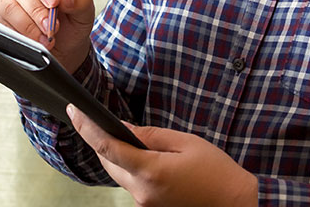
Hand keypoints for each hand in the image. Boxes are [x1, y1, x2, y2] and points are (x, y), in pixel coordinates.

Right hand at [0, 0, 95, 72]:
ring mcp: (5, 1)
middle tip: (52, 27)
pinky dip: (19, 36)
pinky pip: (1, 25)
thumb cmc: (70, 22)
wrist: (62, 49)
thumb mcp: (84, 10)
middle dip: (36, 10)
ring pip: (8, 7)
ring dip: (28, 26)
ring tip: (46, 39)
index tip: (54, 2)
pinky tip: (34, 43)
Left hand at [66, 104, 257, 206]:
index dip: (86, 127)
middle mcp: (142, 192)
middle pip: (108, 162)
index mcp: (151, 172)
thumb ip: (150, 136)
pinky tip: (142, 158)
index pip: (107, 147)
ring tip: (124, 137)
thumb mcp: (186, 143)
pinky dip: (131, 168)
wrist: (235, 205)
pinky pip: (131, 184)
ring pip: (118, 174)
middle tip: (95, 119)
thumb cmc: (217, 173)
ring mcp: (144, 204)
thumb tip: (123, 127)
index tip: (74, 111)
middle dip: (100, 140)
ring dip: (117, 156)